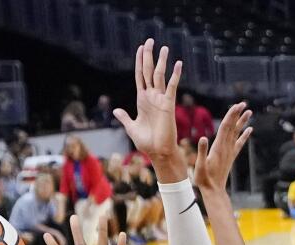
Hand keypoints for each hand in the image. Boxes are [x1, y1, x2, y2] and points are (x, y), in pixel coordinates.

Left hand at [113, 40, 181, 160]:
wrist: (158, 153)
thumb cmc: (147, 143)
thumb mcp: (131, 127)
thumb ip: (124, 117)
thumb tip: (115, 110)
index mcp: (142, 100)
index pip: (140, 76)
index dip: (139, 62)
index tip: (140, 48)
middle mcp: (152, 97)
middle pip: (149, 71)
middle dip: (148, 56)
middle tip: (150, 40)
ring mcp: (160, 100)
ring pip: (160, 76)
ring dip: (161, 62)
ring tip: (164, 48)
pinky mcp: (168, 105)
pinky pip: (172, 87)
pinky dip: (175, 75)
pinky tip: (178, 64)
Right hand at [194, 102, 251, 192]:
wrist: (214, 191)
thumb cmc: (204, 179)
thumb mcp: (199, 166)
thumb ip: (201, 152)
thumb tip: (203, 138)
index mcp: (218, 147)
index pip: (225, 127)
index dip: (230, 115)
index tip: (236, 105)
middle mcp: (226, 148)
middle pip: (232, 127)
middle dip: (237, 114)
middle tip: (243, 103)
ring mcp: (230, 152)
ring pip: (237, 133)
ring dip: (242, 122)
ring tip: (249, 112)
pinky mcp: (231, 157)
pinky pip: (239, 144)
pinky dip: (245, 136)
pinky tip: (249, 130)